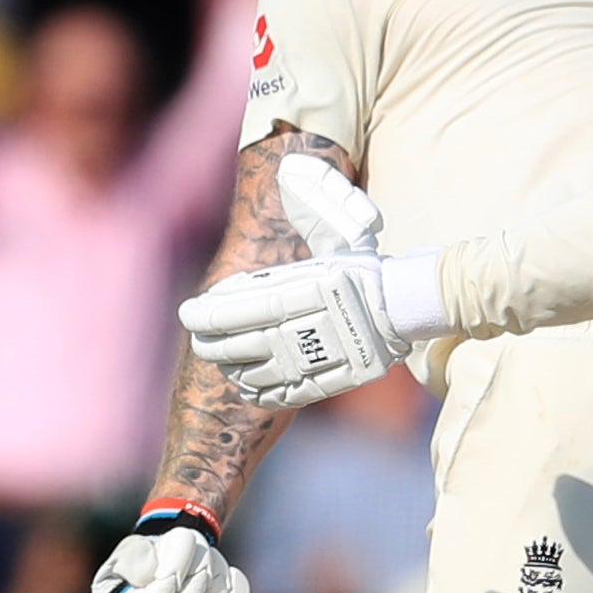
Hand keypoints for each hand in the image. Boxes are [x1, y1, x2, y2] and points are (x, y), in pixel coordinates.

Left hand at [180, 155, 451, 407]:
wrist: (404, 306)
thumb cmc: (364, 268)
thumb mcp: (333, 238)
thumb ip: (298, 232)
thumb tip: (277, 198)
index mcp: (300, 292)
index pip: (236, 309)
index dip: (206, 315)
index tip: (188, 312)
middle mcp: (302, 328)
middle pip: (238, 344)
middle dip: (211, 344)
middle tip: (199, 339)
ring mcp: (313, 359)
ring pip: (254, 372)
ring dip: (231, 367)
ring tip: (223, 360)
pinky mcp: (325, 382)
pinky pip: (280, 394)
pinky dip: (258, 391)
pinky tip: (247, 384)